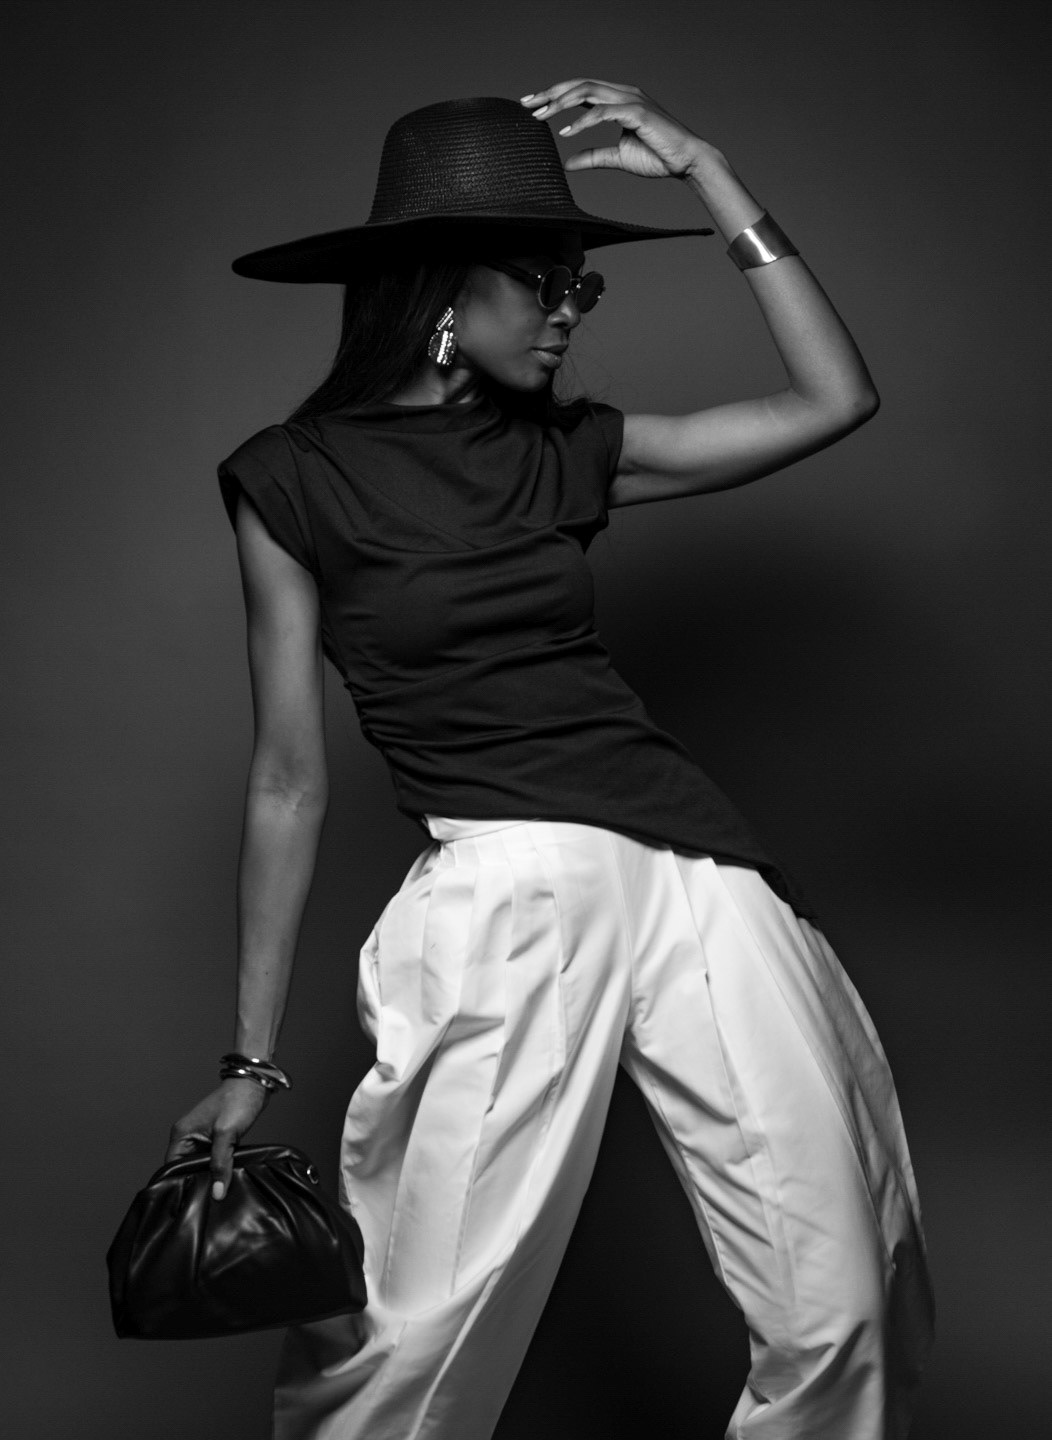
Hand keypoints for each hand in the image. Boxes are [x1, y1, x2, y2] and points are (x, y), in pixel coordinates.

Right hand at [166, 1078, 270, 1199]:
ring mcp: (202, 1137)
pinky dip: (218, 1167)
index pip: (172, 1165)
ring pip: (201, 1164)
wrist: (254, 1085)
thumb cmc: (236, 1101)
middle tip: (208, 1198)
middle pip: (186, 1167)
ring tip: (217, 1192)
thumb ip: (220, 1163)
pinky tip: (226, 1178)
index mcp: (182, 1134)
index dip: (180, 1182)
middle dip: (197, 1180)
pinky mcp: (216, 1138)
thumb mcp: (226, 1134)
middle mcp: (188, 1136)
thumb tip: (217, 1192)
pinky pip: (213, 1158)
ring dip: (210, 1174)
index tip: (191, 1199)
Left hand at [521, 80, 713, 180]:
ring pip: (588, 91)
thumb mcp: (617, 158)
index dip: (555, 95)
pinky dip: (582, 120)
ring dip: (562, 102)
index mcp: (618, 99)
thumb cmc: (657, 157)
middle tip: (527, 104)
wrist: (686, 162)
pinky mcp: (637, 112)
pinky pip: (603, 111)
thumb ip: (593, 157)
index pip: (581, 90)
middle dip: (551, 93)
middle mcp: (622, 93)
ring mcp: (630, 99)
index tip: (533, 106)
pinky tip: (567, 131)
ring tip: (541, 115)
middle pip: (579, 85)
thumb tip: (566, 163)